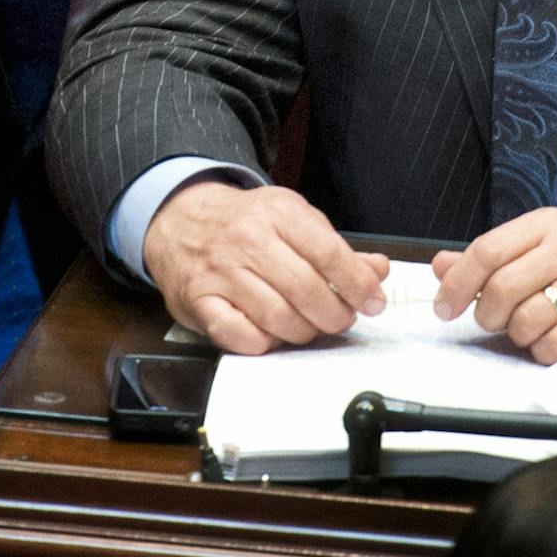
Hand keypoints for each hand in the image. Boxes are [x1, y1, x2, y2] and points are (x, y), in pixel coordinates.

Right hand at [142, 182, 390, 353]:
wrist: (180, 219)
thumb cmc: (244, 223)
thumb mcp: (292, 218)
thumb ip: (335, 247)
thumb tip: (376, 270)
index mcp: (277, 213)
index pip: (329, 254)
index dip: (358, 284)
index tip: (373, 302)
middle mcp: (247, 240)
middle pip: (306, 290)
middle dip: (335, 315)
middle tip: (341, 319)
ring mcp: (220, 272)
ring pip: (277, 318)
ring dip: (304, 331)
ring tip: (309, 326)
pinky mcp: (199, 300)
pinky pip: (239, 335)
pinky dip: (263, 343)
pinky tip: (271, 333)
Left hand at [430, 208, 556, 363]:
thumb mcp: (542, 245)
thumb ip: (492, 256)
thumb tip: (441, 266)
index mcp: (547, 225)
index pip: (487, 251)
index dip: (457, 284)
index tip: (445, 306)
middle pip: (501, 289)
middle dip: (488, 314)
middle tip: (495, 320)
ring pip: (525, 320)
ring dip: (518, 334)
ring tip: (532, 328)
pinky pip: (555, 345)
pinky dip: (544, 351)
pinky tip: (554, 341)